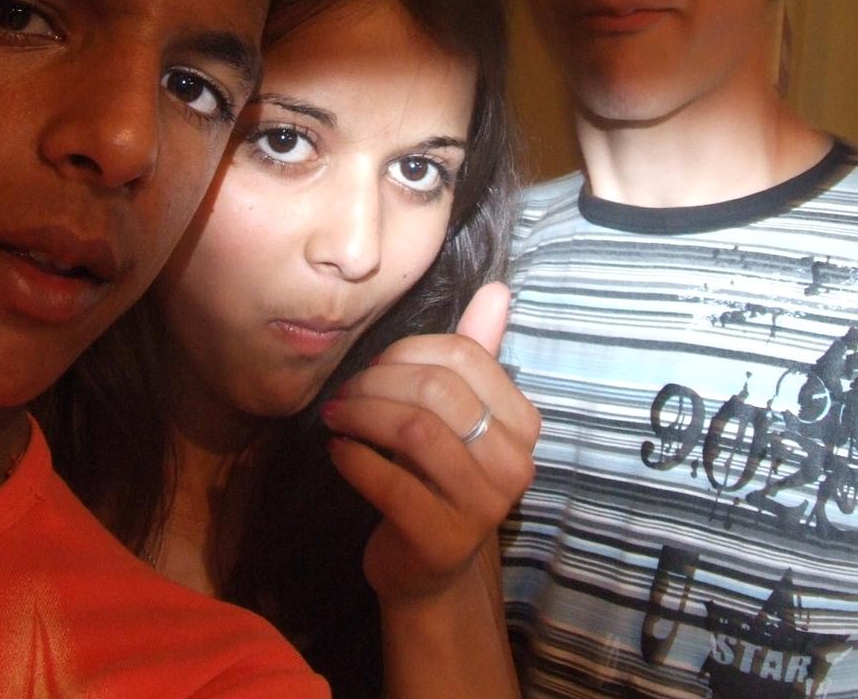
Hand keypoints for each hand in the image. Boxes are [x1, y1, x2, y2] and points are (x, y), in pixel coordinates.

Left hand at [320, 282, 540, 605]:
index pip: (466, 357)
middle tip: (344, 391)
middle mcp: (514, 465)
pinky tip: (337, 449)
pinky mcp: (441, 539)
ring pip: (413, 430)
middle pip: (438, 391)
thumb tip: (496, 290)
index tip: (374, 365)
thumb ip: (477, 353)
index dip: (408, 351)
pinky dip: (353, 457)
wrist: (429, 567)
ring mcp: (482, 507)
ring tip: (335, 415)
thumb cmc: (439, 477)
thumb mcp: (459, 413)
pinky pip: (389, 482)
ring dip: (361, 414)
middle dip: (378, 381)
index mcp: (523, 424)